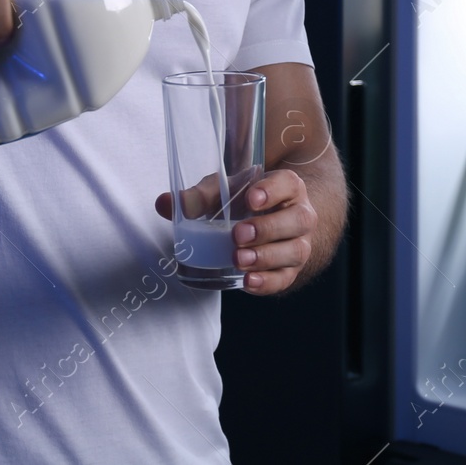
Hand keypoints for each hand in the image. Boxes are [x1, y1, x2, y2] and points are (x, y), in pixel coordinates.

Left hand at [154, 167, 318, 295]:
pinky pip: (285, 278)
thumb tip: (164, 203)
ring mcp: (299, 243)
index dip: (271, 190)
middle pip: (296, 220)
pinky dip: (267, 282)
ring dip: (266, 257)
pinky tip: (247, 282)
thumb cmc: (245, 201)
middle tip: (238, 235)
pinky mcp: (291, 269)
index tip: (251, 198)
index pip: (287, 183)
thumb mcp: (225, 191)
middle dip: (266, 229)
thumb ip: (198, 196)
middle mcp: (300, 214)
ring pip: (294, 251)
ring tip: (238, 260)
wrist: (272, 220)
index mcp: (286, 187)